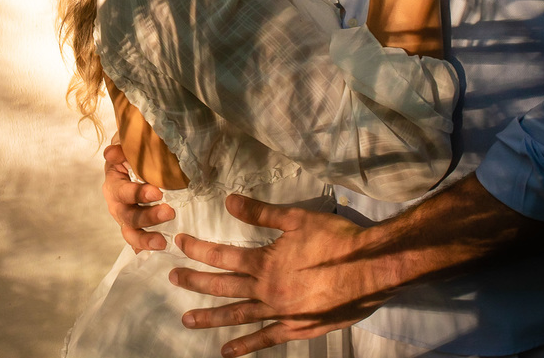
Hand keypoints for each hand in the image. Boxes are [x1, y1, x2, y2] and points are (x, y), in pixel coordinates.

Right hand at [102, 143, 173, 251]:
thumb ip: (120, 149)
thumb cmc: (130, 157)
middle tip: (169, 212)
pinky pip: (137, 242)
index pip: (123, 192)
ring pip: (131, 233)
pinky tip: (157, 253)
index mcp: (114, 185)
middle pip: (129, 216)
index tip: (158, 192)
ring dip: (146, 239)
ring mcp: (125, 219)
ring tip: (162, 242)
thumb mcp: (125, 148)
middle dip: (148, 217)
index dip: (138, 193)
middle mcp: (116, 206)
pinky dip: (144, 249)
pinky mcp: (134, 228)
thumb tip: (112, 152)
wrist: (130, 166)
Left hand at [170, 195, 392, 356]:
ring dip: (211, 317)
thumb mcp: (296, 219)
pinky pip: (265, 339)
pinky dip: (245, 346)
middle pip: (223, 286)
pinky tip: (227, 351)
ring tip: (188, 320)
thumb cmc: (335, 240)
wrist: (370, 269)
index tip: (180, 242)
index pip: (222, 255)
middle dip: (196, 281)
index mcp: (264, 262)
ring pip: (238, 316)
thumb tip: (228, 201)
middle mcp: (266, 290)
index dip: (199, 248)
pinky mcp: (297, 328)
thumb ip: (260, 212)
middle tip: (173, 279)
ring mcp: (280, 312)